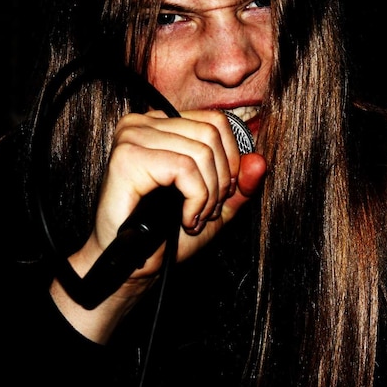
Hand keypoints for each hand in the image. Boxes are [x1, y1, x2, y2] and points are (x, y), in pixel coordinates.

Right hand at [51, 109, 265, 340]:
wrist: (132, 265)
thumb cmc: (166, 234)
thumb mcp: (215, 206)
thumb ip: (240, 185)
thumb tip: (260, 161)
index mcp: (162, 125)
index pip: (216, 120)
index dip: (231, 159)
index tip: (224, 193)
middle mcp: (144, 123)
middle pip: (211, 134)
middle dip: (221, 179)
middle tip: (209, 211)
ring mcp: (132, 136)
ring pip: (200, 151)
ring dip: (208, 194)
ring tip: (195, 217)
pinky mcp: (127, 157)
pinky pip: (183, 167)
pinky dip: (195, 198)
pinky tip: (184, 218)